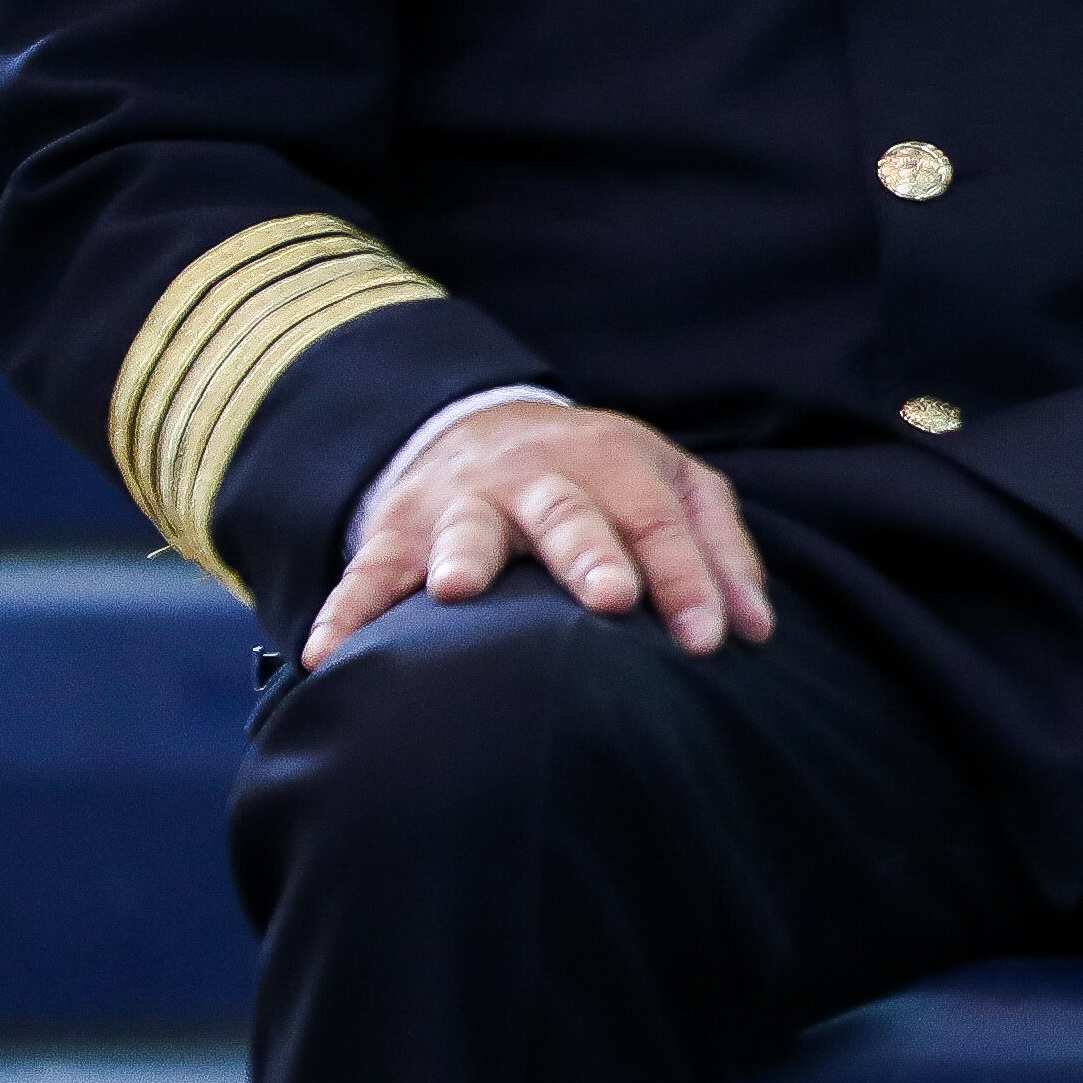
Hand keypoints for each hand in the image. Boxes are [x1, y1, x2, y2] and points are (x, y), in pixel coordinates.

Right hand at [304, 401, 771, 666]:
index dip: (686, 579)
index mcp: (612, 461)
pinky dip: (345, 610)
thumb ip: (718, 550)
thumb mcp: (671, 487)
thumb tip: (756, 630)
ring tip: (454, 591)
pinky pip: (365, 573)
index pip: (658, 520)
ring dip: (460, 557)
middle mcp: (535, 476)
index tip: (708, 642)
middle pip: (568, 513)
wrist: (485, 429)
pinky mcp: (396, 534)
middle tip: (608, 597)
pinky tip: (326, 653)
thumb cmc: (602, 481)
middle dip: (588, 554)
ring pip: (462, 528)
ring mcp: (460, 503)